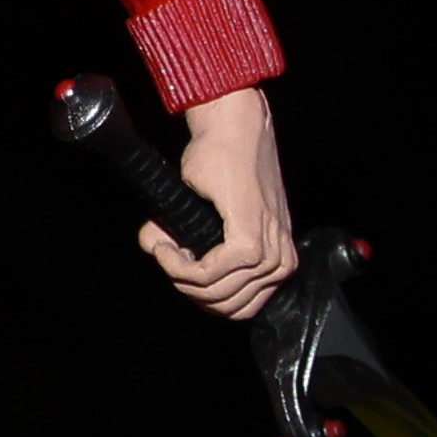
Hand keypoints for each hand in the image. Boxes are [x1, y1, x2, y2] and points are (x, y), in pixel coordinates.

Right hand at [142, 89, 298, 321]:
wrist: (231, 127)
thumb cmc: (221, 160)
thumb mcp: (207, 213)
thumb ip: (188, 243)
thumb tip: (156, 251)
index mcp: (278, 259)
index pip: (239, 309)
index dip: (200, 296)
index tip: (177, 265)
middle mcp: (280, 262)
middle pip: (225, 308)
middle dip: (186, 287)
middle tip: (165, 254)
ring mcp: (268, 254)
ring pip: (213, 294)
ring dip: (178, 274)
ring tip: (163, 244)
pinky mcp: (249, 242)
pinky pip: (207, 275)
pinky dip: (178, 265)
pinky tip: (166, 246)